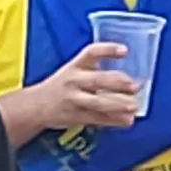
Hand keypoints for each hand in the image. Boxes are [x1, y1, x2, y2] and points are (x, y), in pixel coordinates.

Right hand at [16, 44, 140, 133]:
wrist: (36, 106)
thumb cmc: (62, 86)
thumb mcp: (74, 72)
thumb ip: (96, 72)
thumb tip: (128, 80)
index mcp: (75, 66)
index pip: (91, 53)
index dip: (108, 50)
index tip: (124, 50)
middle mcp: (74, 81)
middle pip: (97, 80)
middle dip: (117, 83)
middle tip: (134, 86)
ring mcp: (74, 100)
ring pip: (98, 102)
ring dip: (117, 105)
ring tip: (133, 107)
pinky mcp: (75, 116)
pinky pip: (97, 119)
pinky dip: (113, 120)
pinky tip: (126, 120)